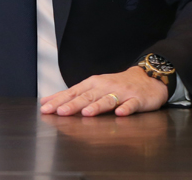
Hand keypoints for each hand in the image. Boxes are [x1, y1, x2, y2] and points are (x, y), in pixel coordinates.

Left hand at [40, 66, 168, 116]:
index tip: (45, 108)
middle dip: (72, 105)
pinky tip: (120, 113)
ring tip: (86, 113)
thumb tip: (47, 101)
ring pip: (107, 100)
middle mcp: (104, 86)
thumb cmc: (115, 85)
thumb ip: (72, 95)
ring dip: (97, 106)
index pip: (72, 92)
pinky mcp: (137, 99)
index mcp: (92, 84)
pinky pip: (131, 105)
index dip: (58, 100)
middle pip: (86, 96)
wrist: (146, 78)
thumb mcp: (92, 87)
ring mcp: (121, 92)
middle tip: (60, 112)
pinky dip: (125, 109)